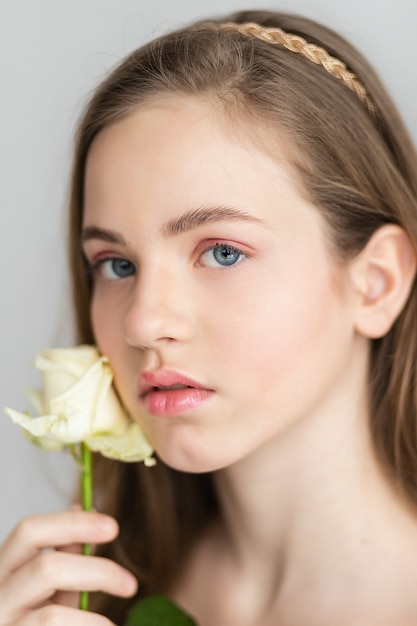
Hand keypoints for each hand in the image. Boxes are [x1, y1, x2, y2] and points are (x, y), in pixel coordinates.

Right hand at [0, 509, 136, 624]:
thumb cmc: (34, 620)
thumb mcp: (50, 587)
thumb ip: (68, 554)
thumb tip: (90, 509)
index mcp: (4, 567)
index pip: (29, 531)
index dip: (72, 523)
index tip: (112, 527)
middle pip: (45, 568)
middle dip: (96, 572)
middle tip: (130, 585)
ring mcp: (3, 624)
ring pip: (52, 615)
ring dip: (93, 619)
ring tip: (112, 625)